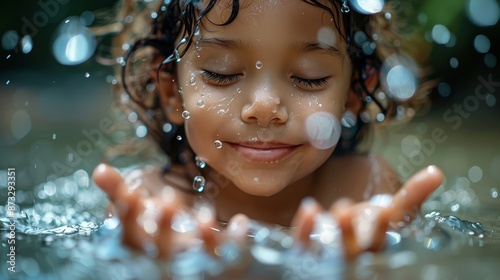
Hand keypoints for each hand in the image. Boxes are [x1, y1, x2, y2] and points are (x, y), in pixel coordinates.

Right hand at [93, 163, 227, 257]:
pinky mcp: (218, 262)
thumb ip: (119, 190)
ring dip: (199, 236)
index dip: (127, 215)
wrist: (192, 245)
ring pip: (194, 257)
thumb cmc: (160, 222)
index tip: (131, 193)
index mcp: (143, 243)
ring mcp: (191, 261)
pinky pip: (228, 257)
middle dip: (163, 226)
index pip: (128, 234)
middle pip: (160, 249)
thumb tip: (99, 169)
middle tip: (168, 201)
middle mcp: (165, 256)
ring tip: (205, 215)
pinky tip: (242, 221)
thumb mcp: (139, 204)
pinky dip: (234, 241)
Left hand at [292, 165, 443, 259]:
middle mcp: (356, 255)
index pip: (383, 242)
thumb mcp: (389, 213)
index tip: (383, 212)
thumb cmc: (364, 227)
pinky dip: (306, 229)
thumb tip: (436, 171)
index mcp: (376, 245)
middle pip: (357, 251)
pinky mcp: (308, 254)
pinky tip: (310, 208)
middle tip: (347, 210)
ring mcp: (331, 256)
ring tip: (338, 211)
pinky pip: (304, 247)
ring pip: (334, 252)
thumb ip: (410, 198)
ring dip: (336, 232)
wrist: (334, 240)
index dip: (383, 230)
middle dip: (355, 234)